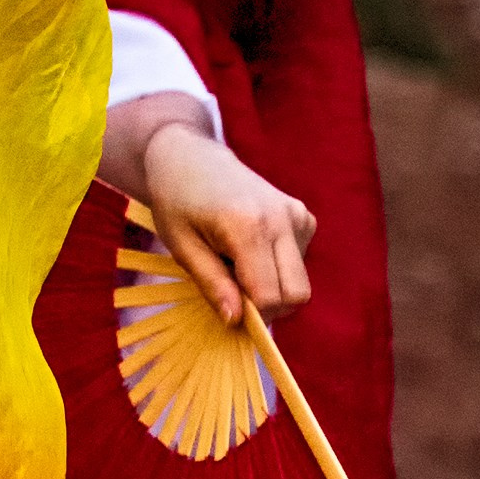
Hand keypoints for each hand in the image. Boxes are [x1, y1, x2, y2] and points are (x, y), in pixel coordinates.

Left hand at [100, 96, 315, 327]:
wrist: (191, 156)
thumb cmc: (177, 201)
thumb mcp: (182, 247)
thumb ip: (211, 284)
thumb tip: (235, 322)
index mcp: (249, 227)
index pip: (269, 296)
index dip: (251, 317)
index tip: (229, 315)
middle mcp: (282, 219)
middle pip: (296, 293)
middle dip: (269, 308)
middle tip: (233, 296)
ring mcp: (297, 215)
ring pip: (299, 281)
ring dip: (270, 286)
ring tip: (234, 261)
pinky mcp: (303, 215)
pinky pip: (299, 263)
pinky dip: (276, 268)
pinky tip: (249, 247)